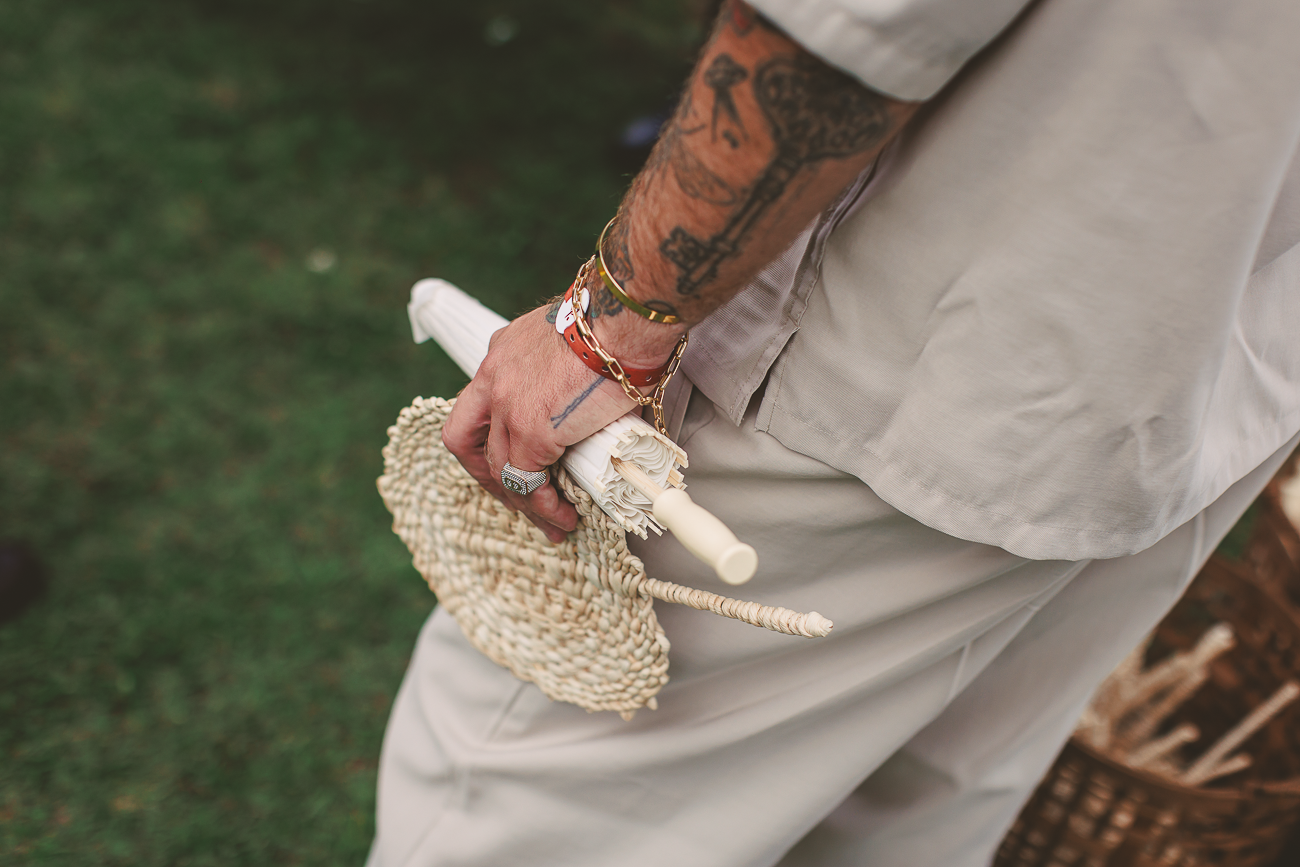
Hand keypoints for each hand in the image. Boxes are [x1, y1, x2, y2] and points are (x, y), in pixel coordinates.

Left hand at [441, 304, 639, 542]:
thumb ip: (570, 372)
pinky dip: (544, 506)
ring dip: (524, 501)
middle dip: (489, 479)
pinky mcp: (532, 431)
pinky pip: (529, 482)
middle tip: (519, 501)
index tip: (513, 462)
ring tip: (555, 520)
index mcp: (501, 354)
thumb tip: (597, 403)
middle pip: (467, 442)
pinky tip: (563, 515)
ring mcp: (507, 408)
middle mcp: (493, 380)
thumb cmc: (616, 327)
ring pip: (499, 469)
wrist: (625, 322)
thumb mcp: (573, 342)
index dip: (488, 441)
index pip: (476, 407)